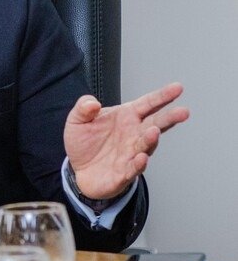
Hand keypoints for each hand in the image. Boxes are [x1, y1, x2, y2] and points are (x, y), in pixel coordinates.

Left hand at [63, 82, 189, 198]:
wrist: (78, 169)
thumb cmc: (84, 142)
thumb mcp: (77, 120)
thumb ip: (83, 108)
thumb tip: (91, 102)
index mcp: (126, 117)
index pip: (147, 104)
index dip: (162, 96)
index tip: (178, 88)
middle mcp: (133, 134)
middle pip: (156, 123)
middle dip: (169, 117)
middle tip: (182, 111)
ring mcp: (131, 153)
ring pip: (146, 145)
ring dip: (151, 139)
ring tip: (154, 130)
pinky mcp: (124, 172)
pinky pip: (133, 168)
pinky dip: (138, 164)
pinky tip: (141, 157)